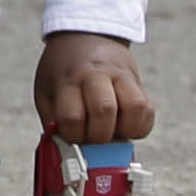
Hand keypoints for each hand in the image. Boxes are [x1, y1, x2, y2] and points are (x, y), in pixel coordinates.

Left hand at [34, 31, 156, 147]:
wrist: (83, 35)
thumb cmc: (63, 73)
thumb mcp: (48, 92)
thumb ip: (55, 123)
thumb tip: (66, 160)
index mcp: (67, 81)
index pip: (72, 116)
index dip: (74, 135)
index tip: (73, 136)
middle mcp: (94, 76)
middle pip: (104, 110)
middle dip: (100, 135)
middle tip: (94, 135)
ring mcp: (119, 76)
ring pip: (134, 108)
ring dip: (125, 129)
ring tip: (113, 130)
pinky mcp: (136, 80)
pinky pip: (147, 109)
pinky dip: (140, 125)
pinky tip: (125, 125)